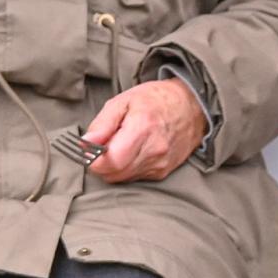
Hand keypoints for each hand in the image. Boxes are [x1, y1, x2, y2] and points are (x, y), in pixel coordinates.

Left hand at [84, 79, 206, 182]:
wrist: (192, 106)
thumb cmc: (156, 99)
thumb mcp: (125, 100)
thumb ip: (103, 123)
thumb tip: (85, 143)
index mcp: (143, 128)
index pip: (110, 161)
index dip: (93, 158)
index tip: (90, 148)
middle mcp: (154, 150)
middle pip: (113, 173)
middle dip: (101, 164)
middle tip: (103, 145)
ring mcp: (160, 163)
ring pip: (122, 178)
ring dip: (114, 166)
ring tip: (120, 145)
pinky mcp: (163, 171)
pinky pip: (135, 177)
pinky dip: (128, 168)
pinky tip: (133, 151)